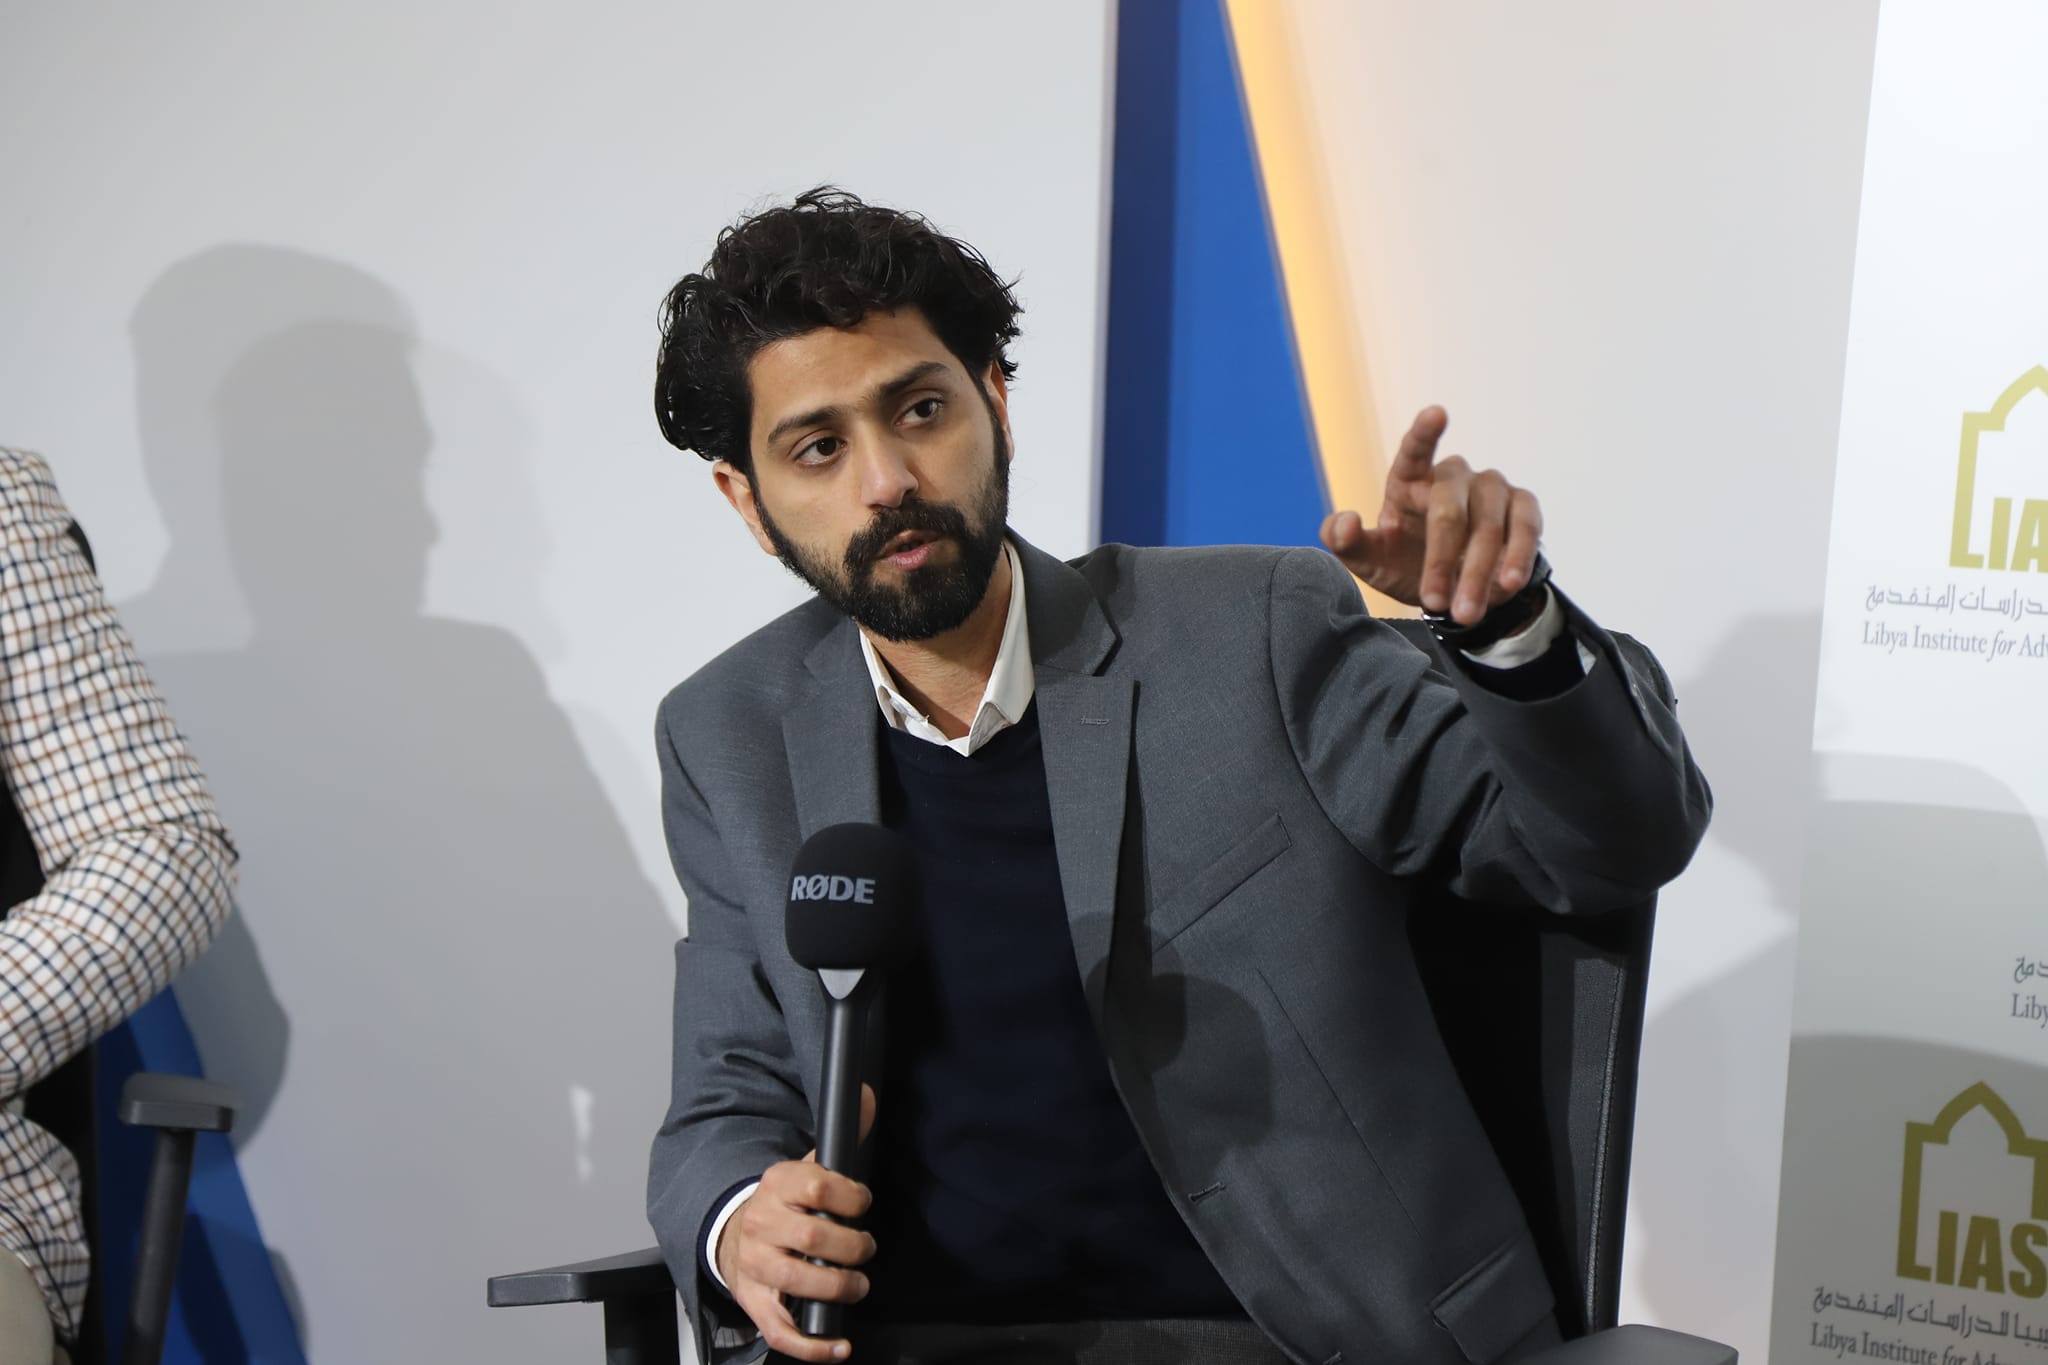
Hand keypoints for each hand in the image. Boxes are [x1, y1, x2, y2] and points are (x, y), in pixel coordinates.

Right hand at [717, 1085, 878, 1361]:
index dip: (851, 1197)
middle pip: (814, 1237)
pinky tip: (839, 1346)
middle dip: (853, 1246)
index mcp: (776, 1184)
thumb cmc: (784, 1203)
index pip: (818, 1186)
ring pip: (798, 1281)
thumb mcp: (807, 1165)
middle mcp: (761, 1224)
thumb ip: (841, 1136)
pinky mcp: (755, 1302)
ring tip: (857, 1284)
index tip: (863, 1204)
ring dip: (837, 1286)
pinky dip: (812, 1345)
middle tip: (865, 1249)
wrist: (734, 1233)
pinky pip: (781, 1330)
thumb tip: (865, 1097)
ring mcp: (755, 1266)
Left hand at [1320, 406, 1542, 624]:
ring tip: (1466, 612)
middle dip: (1441, 560)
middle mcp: (1453, 476)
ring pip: (1489, 525)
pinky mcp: (1524, 506)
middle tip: (1434, 602)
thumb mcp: (1369, 560)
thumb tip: (1342, 521)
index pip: (1414, 451)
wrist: (1456, 588)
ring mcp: (1491, 488)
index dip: (1424, 433)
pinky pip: (1526, 527)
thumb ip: (1344, 542)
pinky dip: (1518, 557)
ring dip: (1478, 572)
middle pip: (1448, 510)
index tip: (1436, 413)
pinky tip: (1509, 584)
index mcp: (1409, 479)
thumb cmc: (1404, 563)